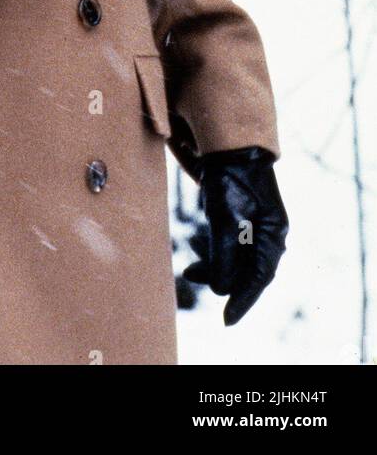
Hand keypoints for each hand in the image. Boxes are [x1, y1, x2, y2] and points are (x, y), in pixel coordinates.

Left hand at [182, 145, 288, 324]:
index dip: (242, 301)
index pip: (259, 278)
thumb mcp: (225, 220)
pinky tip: (197, 252)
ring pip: (237, 257)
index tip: (226, 321)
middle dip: (223, 282)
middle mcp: (269, 232)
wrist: (231, 142)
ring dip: (215, 267)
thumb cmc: (231, 180)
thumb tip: (221, 289)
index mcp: (273, 235)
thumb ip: (224, 256)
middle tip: (194, 281)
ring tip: (190, 270)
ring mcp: (257, 223)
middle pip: (248, 270)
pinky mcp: (242, 214)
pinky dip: (214, 252)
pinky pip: (231, 244)